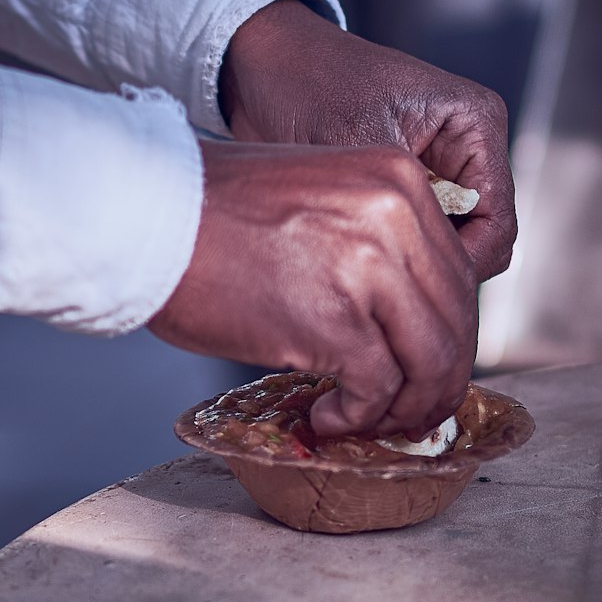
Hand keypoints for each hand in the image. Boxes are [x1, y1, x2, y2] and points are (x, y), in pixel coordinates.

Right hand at [149, 139, 478, 437]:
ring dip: (405, 407)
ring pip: (431, 363)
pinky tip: (327, 416)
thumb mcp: (320, 196)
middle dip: (437, 380)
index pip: (456, 274)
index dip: (446, 332)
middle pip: (454, 322)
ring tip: (367, 419)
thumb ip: (372, 240)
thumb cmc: (211, 210)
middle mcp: (396, 217)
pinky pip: (378, 389)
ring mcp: (370, 269)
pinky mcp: (335, 320)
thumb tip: (401, 316)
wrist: (146, 211)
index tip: (424, 365)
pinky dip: (358, 417)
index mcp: (399, 182)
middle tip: (409, 411)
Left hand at [219, 0, 515, 283]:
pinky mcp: (406, 187)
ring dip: (412, 261)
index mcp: (474, 124)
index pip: (497, 222)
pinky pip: (415, 237)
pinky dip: (392, 252)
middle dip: (437, 267)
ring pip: (447, 244)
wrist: (261, 65)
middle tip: (384, 287)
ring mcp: (437, 169)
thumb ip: (396, 203)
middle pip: (480, 240)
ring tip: (366, 270)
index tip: (411, 287)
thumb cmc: (308, 82)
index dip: (461, 264)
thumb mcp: (357, 143)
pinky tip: (355, 255)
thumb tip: (421, 268)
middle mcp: (466, 148)